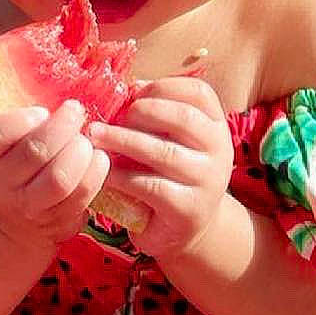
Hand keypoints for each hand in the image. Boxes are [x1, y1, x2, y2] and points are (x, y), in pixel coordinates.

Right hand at [0, 99, 110, 247]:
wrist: (13, 217)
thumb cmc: (14, 159)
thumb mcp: (5, 134)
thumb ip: (16, 106)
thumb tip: (46, 68)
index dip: (22, 118)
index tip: (42, 110)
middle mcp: (1, 182)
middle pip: (36, 152)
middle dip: (63, 127)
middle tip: (76, 111)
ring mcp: (29, 205)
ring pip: (59, 178)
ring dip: (81, 151)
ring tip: (86, 139)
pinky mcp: (57, 219)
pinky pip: (82, 194)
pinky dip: (96, 171)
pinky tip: (98, 156)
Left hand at [85, 75, 233, 257]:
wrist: (184, 228)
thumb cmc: (169, 175)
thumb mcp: (170, 140)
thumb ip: (156, 115)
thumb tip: (129, 85)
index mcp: (216, 126)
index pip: (199, 93)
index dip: (164, 87)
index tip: (134, 92)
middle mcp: (219, 151)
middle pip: (183, 118)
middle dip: (142, 112)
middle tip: (112, 117)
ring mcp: (207, 181)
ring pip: (163, 152)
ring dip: (123, 140)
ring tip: (96, 135)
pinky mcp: (188, 209)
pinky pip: (149, 186)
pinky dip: (122, 176)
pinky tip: (104, 171)